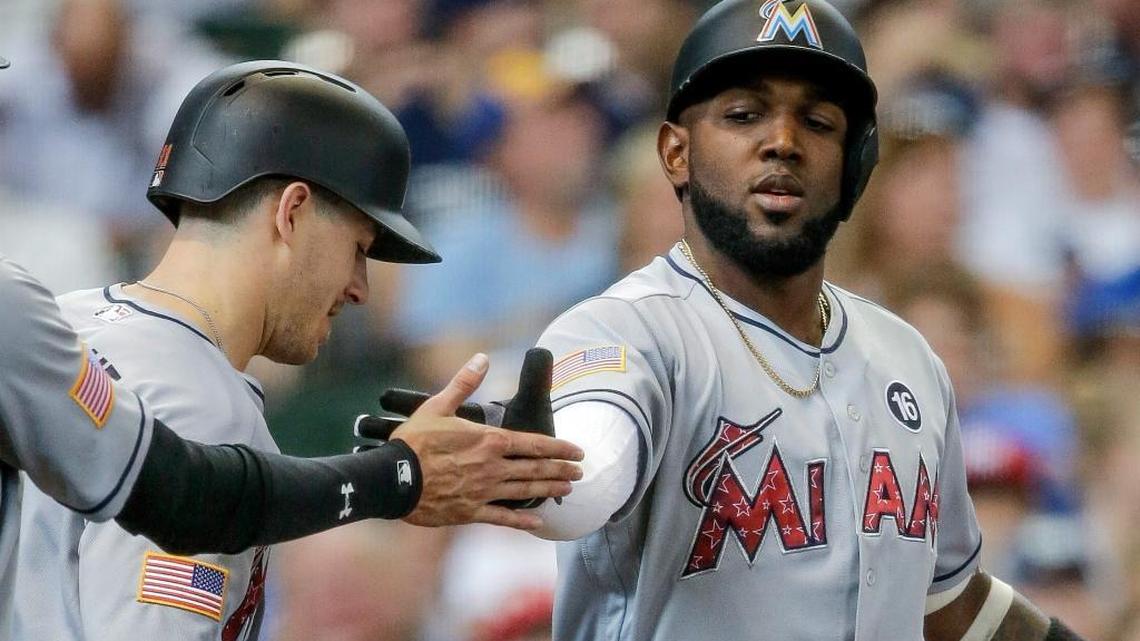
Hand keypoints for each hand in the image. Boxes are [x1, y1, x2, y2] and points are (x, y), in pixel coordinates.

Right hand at [387, 353, 582, 529]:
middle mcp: (492, 467)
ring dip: (548, 489)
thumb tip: (482, 357)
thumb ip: (464, 383)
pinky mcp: (470, 512)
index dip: (558, 447)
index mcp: (488, 441)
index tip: (578, 450)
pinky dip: (521, 521)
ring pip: (524, 492)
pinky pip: (502, 519)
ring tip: (567, 489)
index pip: (533, 444)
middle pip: (535, 469)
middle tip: (581, 472)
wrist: (392, 478)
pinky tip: (538, 523)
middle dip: (561, 470)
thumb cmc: (413, 441)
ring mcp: (483, 492)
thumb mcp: (438, 405)